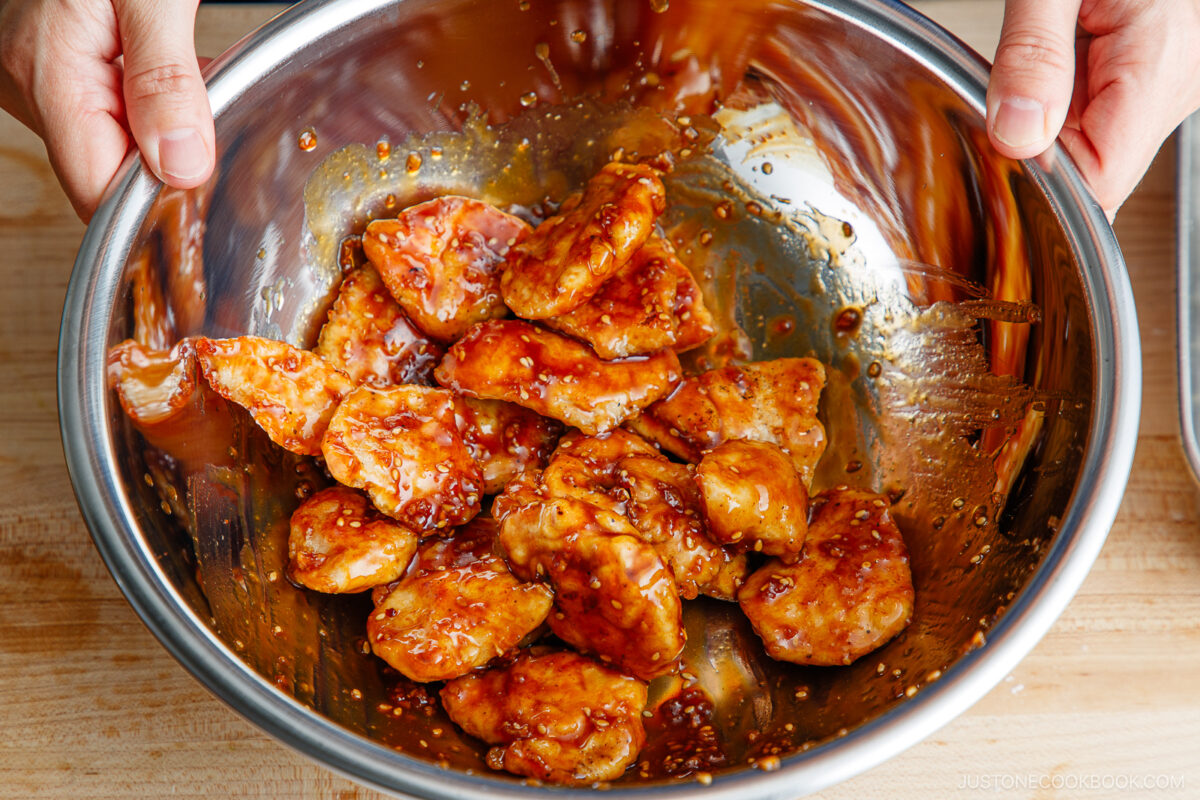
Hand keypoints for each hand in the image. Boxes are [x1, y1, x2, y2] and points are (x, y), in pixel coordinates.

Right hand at [0, 0, 212, 221]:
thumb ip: (163, 77)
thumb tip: (182, 165)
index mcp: (47, 77)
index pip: (102, 193)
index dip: (160, 207)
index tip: (218, 194)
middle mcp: (37, 86)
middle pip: (115, 172)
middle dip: (178, 167)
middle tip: (236, 144)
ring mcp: (48, 74)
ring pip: (125, 138)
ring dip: (180, 130)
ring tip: (221, 95)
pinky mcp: (69, 60)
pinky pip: (122, 102)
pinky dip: (169, 99)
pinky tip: (203, 77)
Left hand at [985, 0, 1199, 216]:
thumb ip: (1034, 52)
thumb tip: (1015, 135)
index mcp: (1161, 67)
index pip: (1098, 184)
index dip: (1040, 185)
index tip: (992, 158)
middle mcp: (1174, 85)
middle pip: (1090, 168)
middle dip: (1031, 153)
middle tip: (990, 106)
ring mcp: (1166, 77)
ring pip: (1089, 139)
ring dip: (1039, 122)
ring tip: (1018, 70)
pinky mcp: (1151, 63)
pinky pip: (1095, 105)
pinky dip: (1054, 96)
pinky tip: (1035, 64)